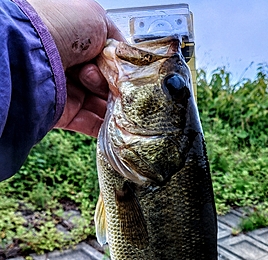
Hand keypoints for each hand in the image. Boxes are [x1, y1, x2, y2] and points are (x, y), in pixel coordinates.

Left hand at [28, 0, 123, 136]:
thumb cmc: (60, 24)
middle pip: (106, 85)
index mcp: (77, 44)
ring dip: (113, 106)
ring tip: (116, 101)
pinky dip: (104, 126)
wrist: (33, 49)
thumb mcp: (96, 18)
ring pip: (101, 106)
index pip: (107, 62)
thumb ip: (115, 40)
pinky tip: (116, 122)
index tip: (126, 72)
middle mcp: (70, 67)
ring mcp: (67, 92)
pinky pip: (90, 124)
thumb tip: (125, 59)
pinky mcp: (64, 114)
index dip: (119, 68)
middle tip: (116, 83)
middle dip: (116, 87)